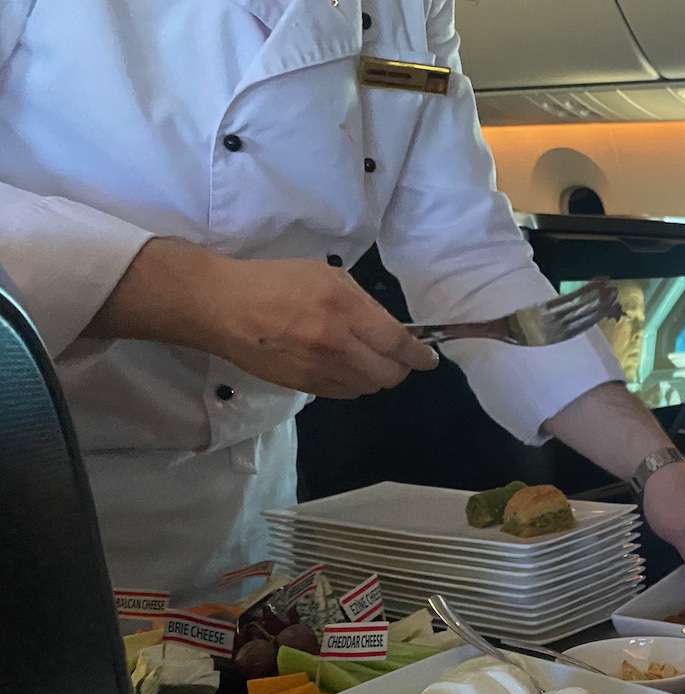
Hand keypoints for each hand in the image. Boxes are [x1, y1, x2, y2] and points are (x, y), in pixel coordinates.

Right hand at [209, 257, 437, 397]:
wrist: (221, 306)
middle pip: (390, 374)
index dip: (420, 355)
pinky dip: (354, 383)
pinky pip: (346, 394)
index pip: (398, 343)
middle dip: (401, 368)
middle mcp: (336, 344)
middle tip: (398, 358)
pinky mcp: (304, 387)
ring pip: (369, 387)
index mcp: (343, 309)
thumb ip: (363, 303)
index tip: (428, 357)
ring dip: (376, 376)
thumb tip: (391, 328)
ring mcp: (320, 370)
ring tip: (367, 359)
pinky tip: (344, 367)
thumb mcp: (325, 275)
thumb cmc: (273, 281)